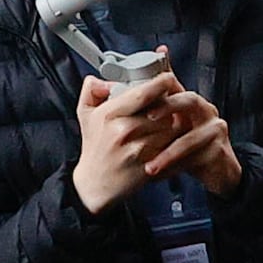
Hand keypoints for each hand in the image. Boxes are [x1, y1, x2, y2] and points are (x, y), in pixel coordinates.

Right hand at [67, 68, 213, 212]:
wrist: (95, 184)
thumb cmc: (95, 147)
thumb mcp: (85, 115)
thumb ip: (92, 90)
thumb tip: (104, 78)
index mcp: (109, 114)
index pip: (143, 93)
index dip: (161, 83)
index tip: (168, 78)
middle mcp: (123, 131)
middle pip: (162, 109)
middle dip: (171, 104)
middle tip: (172, 102)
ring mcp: (138, 149)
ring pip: (171, 127)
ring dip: (175, 122)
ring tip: (170, 122)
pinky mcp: (150, 165)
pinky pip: (172, 147)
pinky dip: (176, 141)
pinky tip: (171, 139)